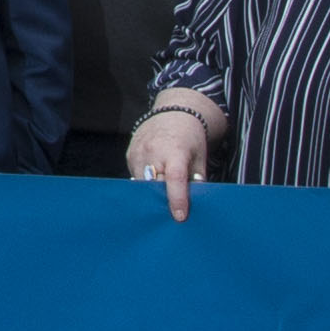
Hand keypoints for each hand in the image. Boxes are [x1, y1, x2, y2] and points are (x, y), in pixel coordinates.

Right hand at [127, 103, 212, 222]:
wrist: (174, 113)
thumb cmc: (189, 137)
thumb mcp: (199, 158)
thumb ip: (196, 181)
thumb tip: (194, 204)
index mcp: (175, 151)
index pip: (174, 178)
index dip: (177, 199)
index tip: (179, 216)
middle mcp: (153, 151)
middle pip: (155, 186)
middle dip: (162, 200)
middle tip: (171, 211)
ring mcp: (138, 153)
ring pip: (142, 185)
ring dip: (152, 192)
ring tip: (162, 193)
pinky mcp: (130, 155)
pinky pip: (135, 177)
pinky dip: (145, 183)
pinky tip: (154, 178)